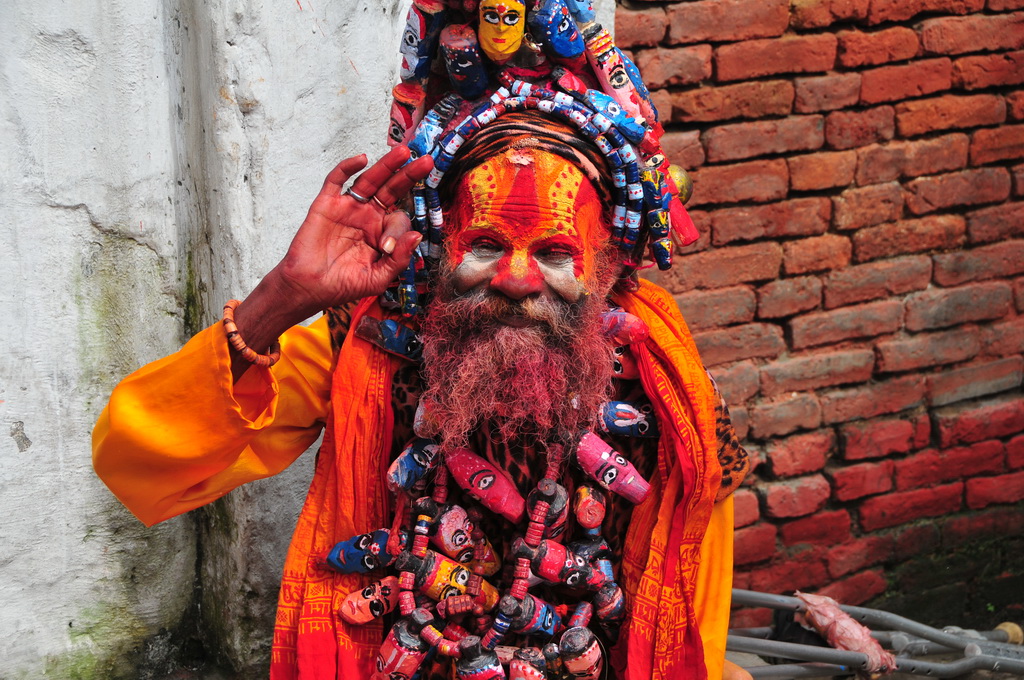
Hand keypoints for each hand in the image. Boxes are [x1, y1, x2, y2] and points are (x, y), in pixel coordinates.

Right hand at [275, 146, 433, 318]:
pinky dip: (348, 167)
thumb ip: (399, 259)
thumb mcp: (378, 278)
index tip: (386, 246)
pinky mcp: (327, 203)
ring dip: (386, 165)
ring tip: (403, 152)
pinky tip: (362, 159)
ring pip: (370, 180)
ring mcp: (348, 207)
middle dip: (409, 175)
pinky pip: (337, 180)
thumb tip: (416, 235)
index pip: (398, 219)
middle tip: (425, 161)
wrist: (309, 288)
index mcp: (381, 233)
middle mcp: (367, 216)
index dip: (397, 230)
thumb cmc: (343, 285)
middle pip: (392, 189)